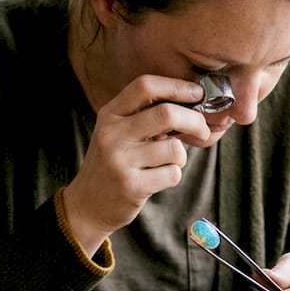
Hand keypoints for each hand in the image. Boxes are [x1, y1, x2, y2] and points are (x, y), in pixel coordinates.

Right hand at [61, 75, 209, 253]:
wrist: (87, 205)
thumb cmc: (112, 164)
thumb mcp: (117, 132)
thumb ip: (145, 116)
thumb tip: (193, 105)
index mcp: (110, 114)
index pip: (145, 85)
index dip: (177, 86)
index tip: (197, 94)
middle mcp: (112, 134)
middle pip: (166, 113)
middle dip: (194, 121)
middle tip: (202, 130)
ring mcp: (120, 161)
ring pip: (174, 148)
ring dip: (180, 156)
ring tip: (166, 162)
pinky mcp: (131, 186)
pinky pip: (172, 173)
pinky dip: (173, 175)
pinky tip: (158, 178)